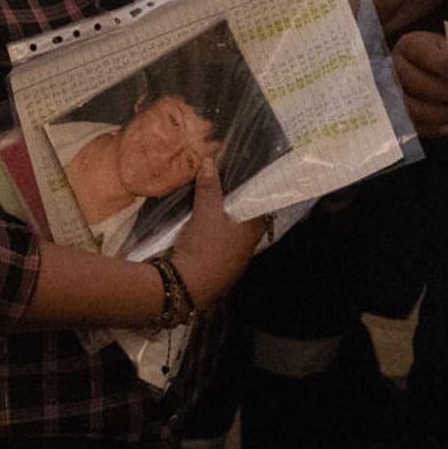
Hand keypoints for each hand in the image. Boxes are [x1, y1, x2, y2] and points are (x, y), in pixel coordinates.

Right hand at [168, 157, 265, 307]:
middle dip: (235, 211)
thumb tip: (210, 161)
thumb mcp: (205, 212)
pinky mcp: (217, 273)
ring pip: (231, 240)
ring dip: (222, 228)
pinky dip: (212, 241)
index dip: (253, 196)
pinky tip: (200, 235)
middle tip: (223, 193)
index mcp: (251, 233)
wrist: (186, 287)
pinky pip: (218, 252)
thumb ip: (209, 187)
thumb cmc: (205, 246)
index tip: (244, 184)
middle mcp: (247, 250)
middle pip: (245, 224)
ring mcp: (232, 264)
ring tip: (210, 211)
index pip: (261, 210)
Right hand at [391, 30, 447, 136]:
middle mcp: (395, 69)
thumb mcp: (446, 48)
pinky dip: (433, 129)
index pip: (424, 55)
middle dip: (446, 93)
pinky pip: (412, 125)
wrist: (419, 65)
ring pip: (412, 107)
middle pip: (416, 83)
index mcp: (409, 46)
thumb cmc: (436, 55)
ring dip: (442, 113)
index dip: (445, 68)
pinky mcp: (398, 113)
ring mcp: (392, 92)